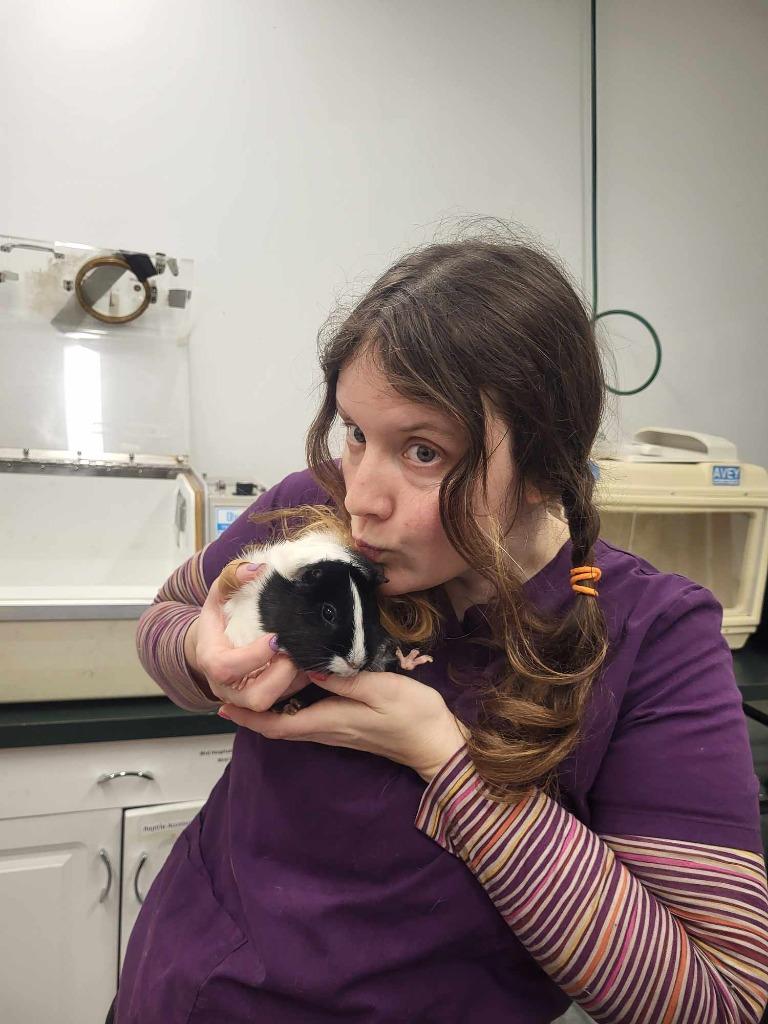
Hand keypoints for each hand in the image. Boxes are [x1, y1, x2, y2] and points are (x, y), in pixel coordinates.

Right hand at [191, 562, 310, 710]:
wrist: (216, 643)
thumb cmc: (220, 615)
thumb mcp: (220, 592)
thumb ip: (233, 576)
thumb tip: (256, 569)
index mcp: (212, 660)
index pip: (227, 668)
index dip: (253, 657)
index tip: (276, 638)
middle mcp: (227, 687)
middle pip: (255, 698)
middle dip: (281, 677)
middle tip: (294, 653)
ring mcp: (245, 698)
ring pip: (274, 704)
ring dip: (295, 682)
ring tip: (306, 657)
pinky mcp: (263, 700)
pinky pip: (285, 702)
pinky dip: (300, 685)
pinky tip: (310, 664)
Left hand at [218, 668, 469, 782]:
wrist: (437, 743)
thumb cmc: (411, 715)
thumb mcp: (379, 689)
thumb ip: (342, 678)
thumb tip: (305, 665)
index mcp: (328, 721)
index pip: (277, 724)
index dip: (248, 717)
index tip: (222, 706)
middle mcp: (326, 730)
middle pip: (278, 726)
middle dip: (252, 712)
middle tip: (229, 691)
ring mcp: (337, 731)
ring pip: (291, 723)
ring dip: (269, 710)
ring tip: (252, 686)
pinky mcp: (347, 727)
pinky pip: (307, 719)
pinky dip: (290, 707)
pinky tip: (291, 689)